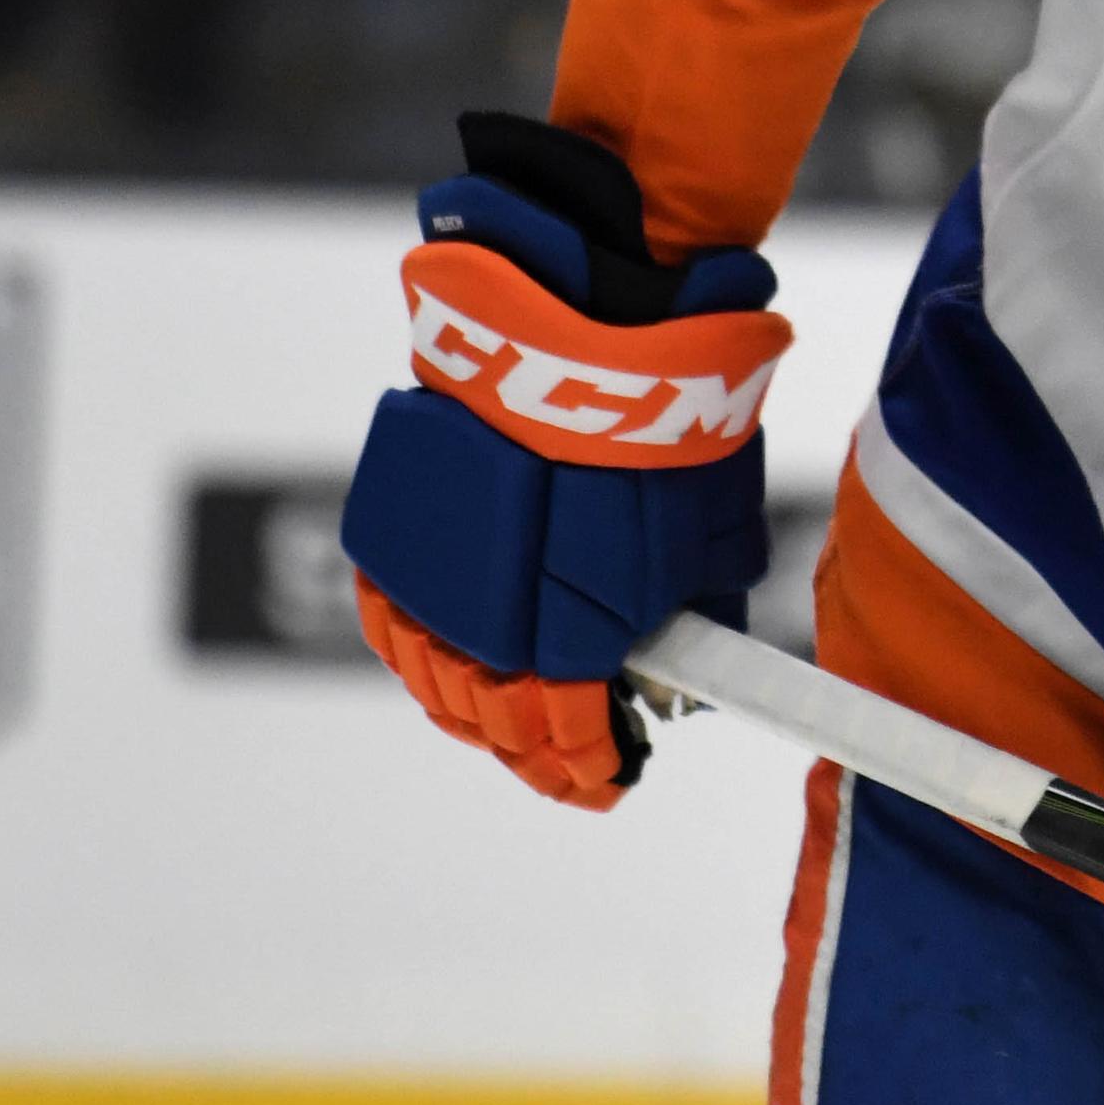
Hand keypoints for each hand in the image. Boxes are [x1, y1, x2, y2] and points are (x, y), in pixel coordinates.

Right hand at [340, 113, 788, 808]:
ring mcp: (429, 583)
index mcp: (573, 644)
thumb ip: (697, 613)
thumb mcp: (711, 537)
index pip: (572, 740)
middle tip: (566, 757)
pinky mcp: (392, 534)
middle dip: (539, 749)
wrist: (577, 331)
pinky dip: (423, 650)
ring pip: (439, 682)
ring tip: (511, 719)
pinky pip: (396, 622)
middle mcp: (486, 630)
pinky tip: (451, 661)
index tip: (609, 774)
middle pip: (500, 724)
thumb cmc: (658, 428)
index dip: (591, 766)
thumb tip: (704, 655)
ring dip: (478, 709)